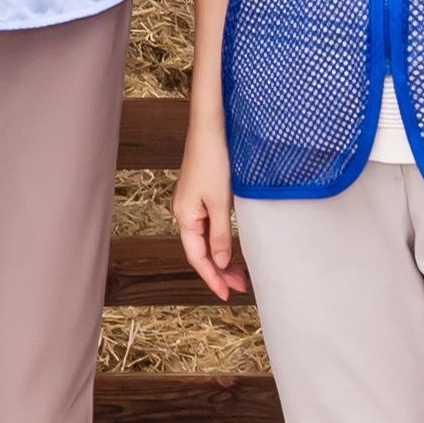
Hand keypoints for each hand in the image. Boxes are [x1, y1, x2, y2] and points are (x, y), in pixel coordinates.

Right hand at [173, 114, 244, 301]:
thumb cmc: (213, 160)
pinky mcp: (199, 196)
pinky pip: (207, 227)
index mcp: (185, 217)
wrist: (209, 128)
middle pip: (200, 251)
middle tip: (239, 286)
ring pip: (204, 240)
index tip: (227, 294)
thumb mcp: (220, 202)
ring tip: (239, 272)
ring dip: (220, 257)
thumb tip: (221, 262)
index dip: (212, 278)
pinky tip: (230, 246)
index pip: (198, 257)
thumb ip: (220, 234)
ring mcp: (191, 205)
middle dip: (218, 271)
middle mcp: (184, 213)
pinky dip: (219, 241)